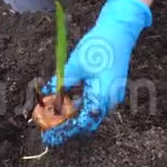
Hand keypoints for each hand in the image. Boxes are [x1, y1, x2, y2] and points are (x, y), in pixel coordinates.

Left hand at [41, 0, 151, 146]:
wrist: (119, 31)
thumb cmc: (99, 47)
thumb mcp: (75, 66)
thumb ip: (61, 84)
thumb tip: (47, 97)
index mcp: (102, 97)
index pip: (81, 123)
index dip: (64, 131)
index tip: (49, 136)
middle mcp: (109, 100)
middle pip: (86, 122)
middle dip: (67, 126)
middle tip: (48, 128)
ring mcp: (111, 94)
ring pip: (89, 113)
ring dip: (72, 115)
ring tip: (53, 115)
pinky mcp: (109, 87)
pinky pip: (92, 102)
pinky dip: (78, 105)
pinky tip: (65, 102)